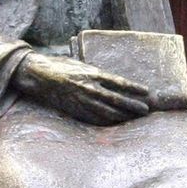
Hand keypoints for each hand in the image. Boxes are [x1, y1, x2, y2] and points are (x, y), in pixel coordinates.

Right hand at [11, 53, 149, 125]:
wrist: (39, 76)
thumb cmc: (62, 66)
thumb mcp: (82, 65)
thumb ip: (97, 74)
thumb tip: (113, 81)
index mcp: (92, 73)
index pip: (118, 82)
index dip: (133, 88)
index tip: (146, 92)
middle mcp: (89, 88)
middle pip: (116, 99)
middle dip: (132, 105)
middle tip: (145, 110)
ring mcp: (82, 101)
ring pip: (107, 111)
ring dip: (123, 115)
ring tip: (134, 117)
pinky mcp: (75, 110)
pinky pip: (94, 119)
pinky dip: (108, 121)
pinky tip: (116, 123)